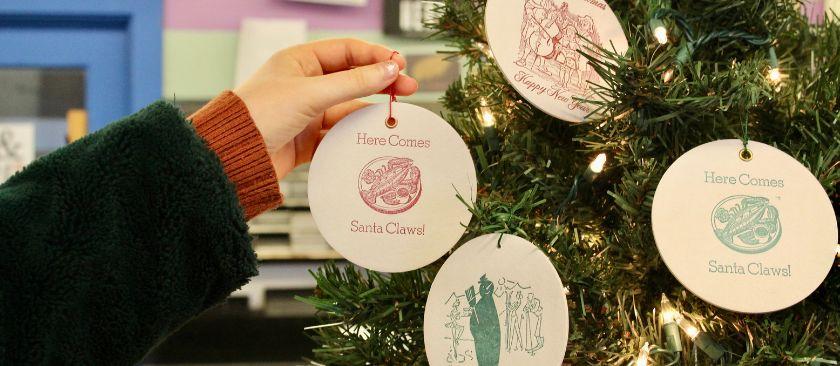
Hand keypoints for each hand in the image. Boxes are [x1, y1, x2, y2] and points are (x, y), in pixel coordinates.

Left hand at [233, 38, 418, 179]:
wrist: (233, 157)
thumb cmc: (258, 115)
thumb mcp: (310, 93)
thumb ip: (353, 83)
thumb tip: (388, 70)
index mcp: (300, 61)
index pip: (347, 51)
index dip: (375, 56)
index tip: (399, 66)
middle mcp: (305, 84)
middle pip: (352, 79)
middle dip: (380, 84)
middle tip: (408, 89)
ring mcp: (307, 112)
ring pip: (348, 108)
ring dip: (370, 112)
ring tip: (394, 116)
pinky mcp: (308, 139)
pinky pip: (339, 133)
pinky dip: (355, 135)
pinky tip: (371, 136)